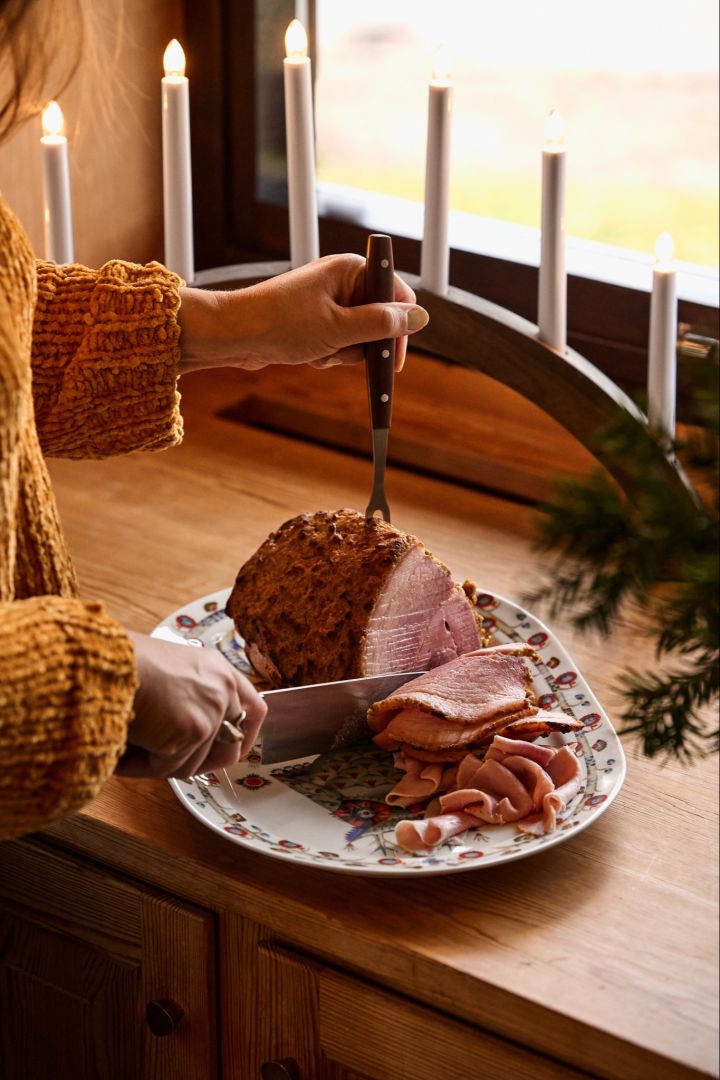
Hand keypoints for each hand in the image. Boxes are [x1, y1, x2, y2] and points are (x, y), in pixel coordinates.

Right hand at [115, 633, 266, 778]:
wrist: (101, 661)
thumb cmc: (117, 663)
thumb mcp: (166, 671)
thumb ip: (187, 696)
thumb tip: (184, 738)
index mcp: (217, 669)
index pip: (253, 708)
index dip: (245, 735)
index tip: (232, 750)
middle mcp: (222, 687)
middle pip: (230, 747)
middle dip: (199, 764)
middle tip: (165, 765)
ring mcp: (212, 709)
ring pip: (192, 764)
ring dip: (159, 764)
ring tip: (129, 745)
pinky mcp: (194, 730)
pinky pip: (169, 768)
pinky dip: (142, 767)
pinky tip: (123, 751)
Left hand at [177, 253, 428, 374]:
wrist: (234, 335)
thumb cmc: (282, 324)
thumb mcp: (340, 329)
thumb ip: (382, 324)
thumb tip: (420, 317)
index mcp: (351, 269)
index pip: (396, 294)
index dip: (400, 327)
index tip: (393, 358)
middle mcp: (342, 280)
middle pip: (379, 318)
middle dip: (365, 344)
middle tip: (345, 355)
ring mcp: (328, 300)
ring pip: (359, 335)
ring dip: (344, 352)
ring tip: (319, 353)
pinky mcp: (316, 319)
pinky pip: (339, 341)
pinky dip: (329, 354)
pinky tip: (310, 356)